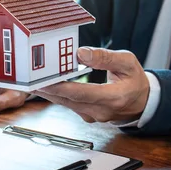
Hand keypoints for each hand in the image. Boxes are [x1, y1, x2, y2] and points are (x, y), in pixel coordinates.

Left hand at [33, 47, 149, 122]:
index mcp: (113, 98)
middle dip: (47, 89)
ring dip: (47, 93)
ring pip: (65, 104)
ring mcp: (92, 116)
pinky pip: (67, 105)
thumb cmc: (135, 80)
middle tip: (28, 79)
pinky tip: (44, 85)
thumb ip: (106, 57)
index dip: (62, 88)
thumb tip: (82, 53)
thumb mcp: (128, 62)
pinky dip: (55, 95)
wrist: (141, 103)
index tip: (45, 81)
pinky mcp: (85, 115)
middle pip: (68, 100)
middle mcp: (100, 111)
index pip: (82, 94)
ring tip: (30, 81)